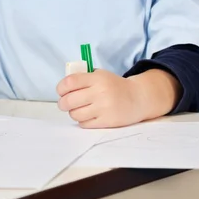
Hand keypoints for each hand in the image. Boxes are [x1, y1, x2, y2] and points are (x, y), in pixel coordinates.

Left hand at [56, 69, 180, 128]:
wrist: (137, 98)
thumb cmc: (114, 86)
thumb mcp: (101, 75)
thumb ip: (83, 77)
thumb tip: (63, 85)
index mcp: (97, 78)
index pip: (70, 82)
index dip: (61, 88)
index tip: (60, 91)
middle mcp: (100, 92)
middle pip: (69, 100)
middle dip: (63, 103)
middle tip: (64, 103)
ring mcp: (103, 108)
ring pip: (75, 114)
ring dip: (73, 112)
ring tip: (77, 109)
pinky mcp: (107, 122)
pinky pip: (84, 124)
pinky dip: (82, 121)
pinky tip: (87, 115)